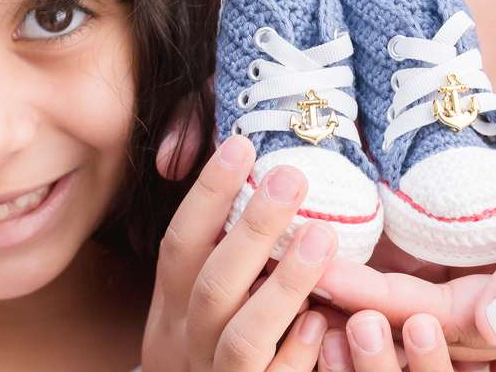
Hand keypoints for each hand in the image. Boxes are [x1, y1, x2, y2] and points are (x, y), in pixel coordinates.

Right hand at [143, 134, 338, 370]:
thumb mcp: (196, 299)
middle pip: (212, 284)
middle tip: (292, 178)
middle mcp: (187, 343)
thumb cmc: (211, 347)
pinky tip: (322, 321)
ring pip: (242, 337)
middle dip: (252, 229)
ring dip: (282, 285)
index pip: (181, 244)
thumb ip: (216, 245)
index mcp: (172, 307)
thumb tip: (239, 160)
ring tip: (323, 237)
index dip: (207, 196)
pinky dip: (296, 354)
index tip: (241, 145)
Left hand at [316, 64, 495, 361]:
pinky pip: (433, 270)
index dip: (384, 307)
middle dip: (361, 309)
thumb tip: (495, 326)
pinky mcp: (494, 248)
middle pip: (430, 325)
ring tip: (298, 271)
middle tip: (292, 279)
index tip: (322, 279)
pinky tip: (338, 250)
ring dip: (365, 295)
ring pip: (424, 306)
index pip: (452, 323)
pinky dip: (386, 267)